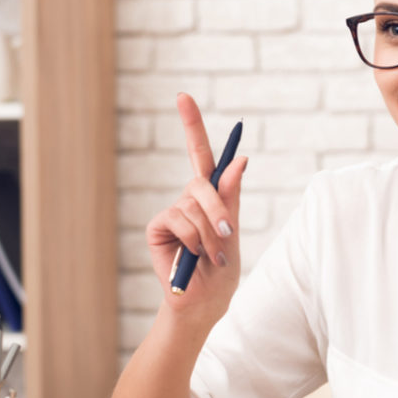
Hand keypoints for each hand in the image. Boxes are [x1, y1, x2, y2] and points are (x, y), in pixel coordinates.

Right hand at [145, 93, 246, 322]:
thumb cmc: (221, 270)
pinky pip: (179, 219)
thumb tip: (239, 159)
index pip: (201, 153)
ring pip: (193, 205)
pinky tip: (191, 256)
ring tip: (212, 256)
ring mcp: (172, 212)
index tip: (182, 96)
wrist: (203, 301)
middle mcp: (189, 199)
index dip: (191, 124)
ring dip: (208, 234)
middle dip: (219, 209)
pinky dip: (192, 239)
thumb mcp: (232, 231)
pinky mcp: (158, 227)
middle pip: (203, 183)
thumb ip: (231, 196)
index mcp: (210, 196)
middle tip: (226, 236)